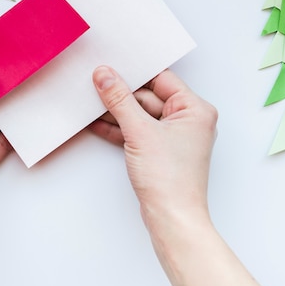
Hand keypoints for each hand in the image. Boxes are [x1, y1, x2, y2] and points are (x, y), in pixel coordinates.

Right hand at [89, 66, 217, 227]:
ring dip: (116, 112)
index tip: (111, 67)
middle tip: (95, 85)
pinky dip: (119, 129)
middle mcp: (188, 120)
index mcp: (194, 109)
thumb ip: (119, 100)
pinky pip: (137, 132)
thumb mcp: (139, 131)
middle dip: (121, 95)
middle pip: (148, 97)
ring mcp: (173, 137)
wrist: (172, 218)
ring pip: (140, 115)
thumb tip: (105, 76)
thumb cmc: (171, 179)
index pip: (161, 79)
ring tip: (90, 104)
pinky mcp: (160, 152)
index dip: (135, 73)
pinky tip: (97, 123)